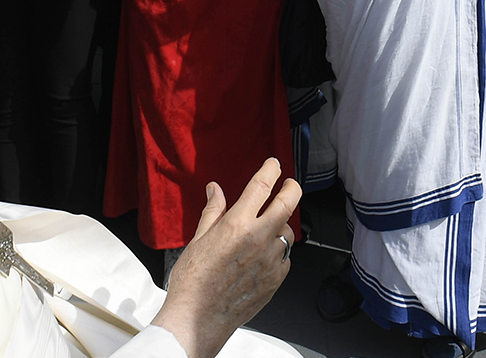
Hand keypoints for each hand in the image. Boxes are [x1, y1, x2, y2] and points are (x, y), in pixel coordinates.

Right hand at [153, 159, 300, 357]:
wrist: (198, 318)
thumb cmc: (193, 282)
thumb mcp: (198, 240)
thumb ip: (212, 211)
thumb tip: (215, 189)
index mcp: (236, 224)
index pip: (261, 186)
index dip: (271, 170)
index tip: (273, 165)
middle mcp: (258, 238)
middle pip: (288, 202)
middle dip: (292, 187)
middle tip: (290, 184)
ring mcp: (271, 259)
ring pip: (288, 232)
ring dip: (281, 226)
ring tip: (268, 229)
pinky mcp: (276, 279)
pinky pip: (285, 258)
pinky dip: (278, 252)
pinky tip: (262, 257)